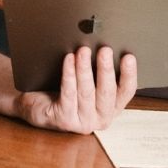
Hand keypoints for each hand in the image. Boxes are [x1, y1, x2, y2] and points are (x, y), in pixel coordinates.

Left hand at [15, 46, 137, 133]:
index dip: (129, 74)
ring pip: (86, 92)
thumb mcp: (89, 81)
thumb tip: (106, 45)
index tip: (128, 56)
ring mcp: (83, 122)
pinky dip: (69, 75)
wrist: (38, 106)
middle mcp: (101, 117)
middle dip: (106, 69)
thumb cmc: (68, 89)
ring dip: (84, 69)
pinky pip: (68, 93)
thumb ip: (100, 70)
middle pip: (107, 92)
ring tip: (83, 51)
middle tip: (105, 50)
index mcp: (112, 107)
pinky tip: (68, 59)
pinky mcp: (65, 120)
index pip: (126, 91)